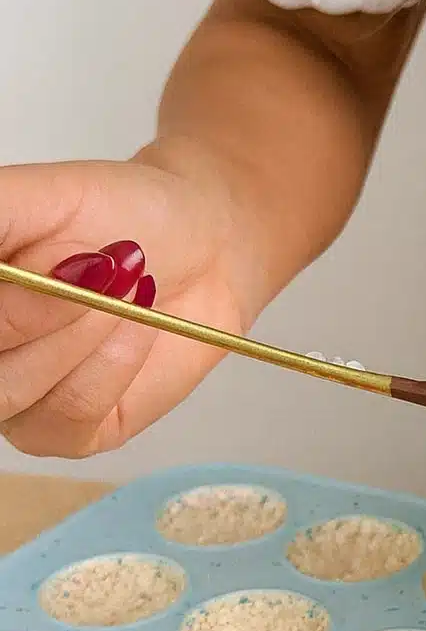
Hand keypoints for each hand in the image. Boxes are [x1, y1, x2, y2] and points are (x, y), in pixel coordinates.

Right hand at [0, 150, 260, 456]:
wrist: (201, 243)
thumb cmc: (112, 214)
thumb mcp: (28, 197)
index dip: (0, 306)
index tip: (28, 267)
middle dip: (28, 310)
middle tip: (85, 261)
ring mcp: (12, 402)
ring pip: (12, 390)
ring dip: (74, 332)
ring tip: (121, 284)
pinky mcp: (69, 434)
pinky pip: (70, 414)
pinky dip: (108, 363)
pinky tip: (134, 323)